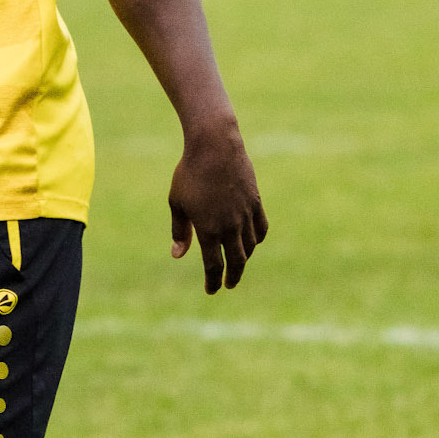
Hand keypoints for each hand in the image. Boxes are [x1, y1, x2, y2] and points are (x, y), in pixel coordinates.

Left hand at [169, 122, 267, 293]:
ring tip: (237, 263)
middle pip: (236, 261)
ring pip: (250, 246)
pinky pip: (261, 228)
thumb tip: (178, 256)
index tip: (212, 290)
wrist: (215, 147)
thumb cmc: (190, 174)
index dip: (212, 281)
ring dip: (244, 258)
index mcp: (209, 230)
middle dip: (232, 277)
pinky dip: (257, 238)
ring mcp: (245, 215)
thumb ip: (180, 231)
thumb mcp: (177, 203)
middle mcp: (230, 227)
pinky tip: (252, 242)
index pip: (214, 266)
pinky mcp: (256, 202)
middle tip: (228, 285)